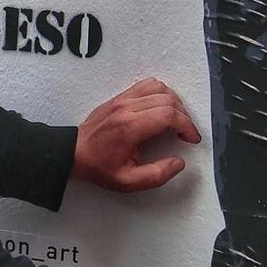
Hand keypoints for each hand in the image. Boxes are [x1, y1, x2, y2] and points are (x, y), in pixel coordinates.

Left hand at [72, 78, 200, 193]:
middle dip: (184, 116)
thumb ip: (157, 175)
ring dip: (174, 102)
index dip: (187, 126)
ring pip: (159, 88)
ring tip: (176, 120)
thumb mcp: (128, 181)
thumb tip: (178, 163)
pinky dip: (161, 93)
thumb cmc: (99, 166)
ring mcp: (122, 99)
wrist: (75, 153)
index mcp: (129, 128)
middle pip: (168, 100)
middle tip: (186, 133)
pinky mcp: (120, 96)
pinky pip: (147, 84)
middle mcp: (126, 109)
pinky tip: (162, 107)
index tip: (192, 138)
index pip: (168, 115)